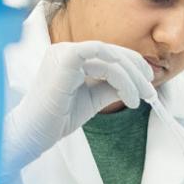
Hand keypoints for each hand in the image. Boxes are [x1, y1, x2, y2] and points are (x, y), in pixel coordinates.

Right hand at [4, 41, 155, 175]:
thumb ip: (111, 87)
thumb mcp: (92, 99)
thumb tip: (138, 82)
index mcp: (68, 57)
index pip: (108, 54)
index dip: (132, 66)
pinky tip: (128, 95)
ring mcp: (63, 52)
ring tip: (140, 99)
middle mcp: (64, 50)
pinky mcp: (65, 58)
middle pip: (113, 52)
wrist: (33, 133)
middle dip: (137, 71)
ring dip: (132, 78)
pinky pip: (104, 60)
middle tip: (150, 92)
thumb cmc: (56, 119)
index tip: (147, 86)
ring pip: (112, 57)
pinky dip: (121, 77)